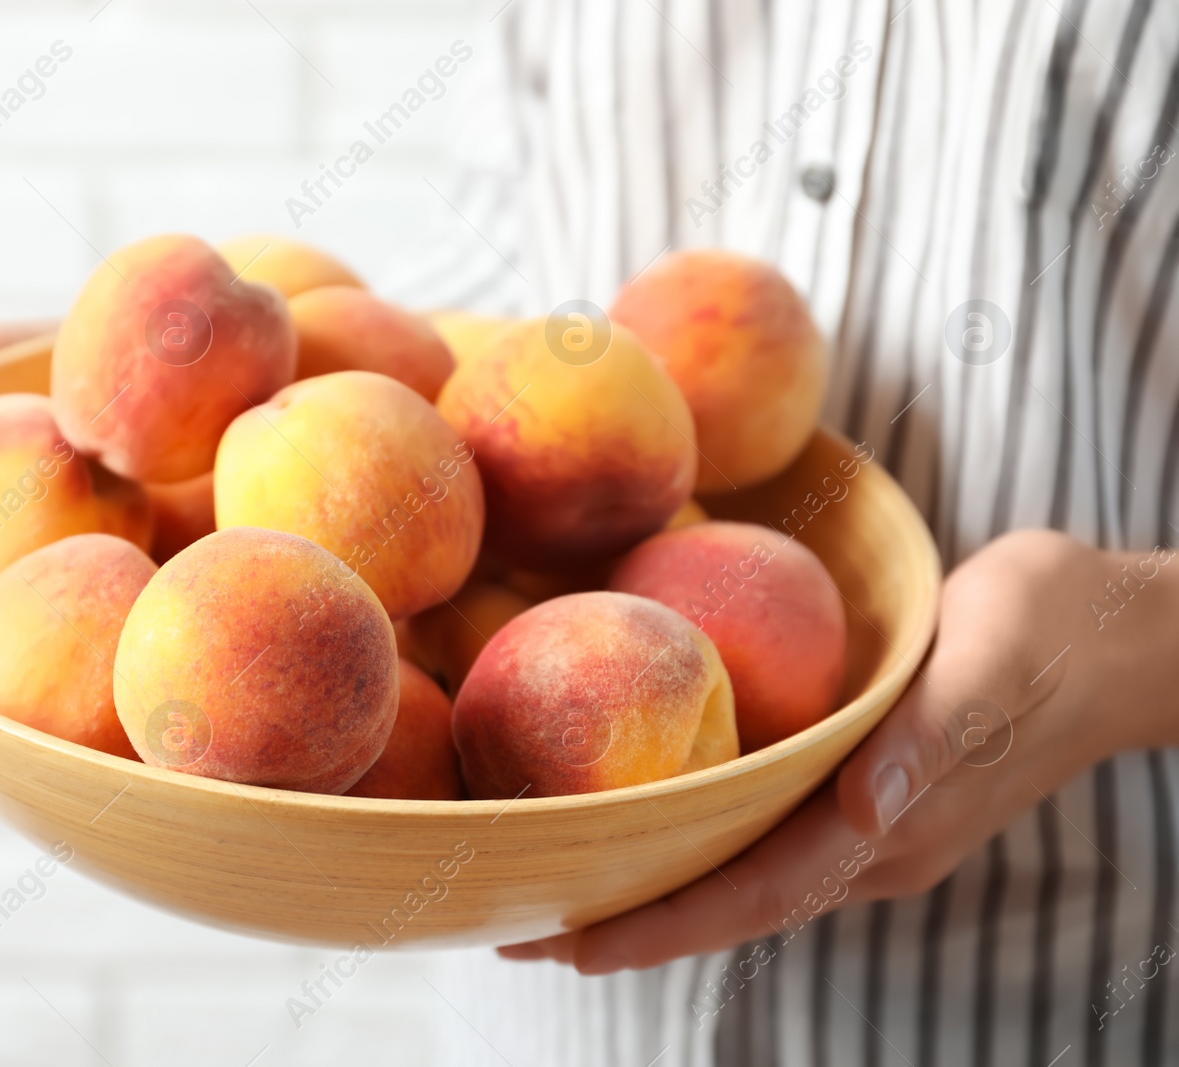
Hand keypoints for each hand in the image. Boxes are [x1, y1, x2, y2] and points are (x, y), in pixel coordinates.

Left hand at [499, 528, 1178, 973]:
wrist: (1116, 631)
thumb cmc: (1051, 632)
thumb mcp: (992, 663)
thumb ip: (930, 740)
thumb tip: (865, 811)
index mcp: (893, 825)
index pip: (757, 895)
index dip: (664, 927)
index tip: (573, 946)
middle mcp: (872, 842)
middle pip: (733, 904)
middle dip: (630, 927)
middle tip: (519, 932)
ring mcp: (872, 823)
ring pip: (744, 877)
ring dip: (655, 894)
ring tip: (558, 897)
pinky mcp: (869, 789)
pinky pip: (765, 836)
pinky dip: (696, 848)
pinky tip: (648, 830)